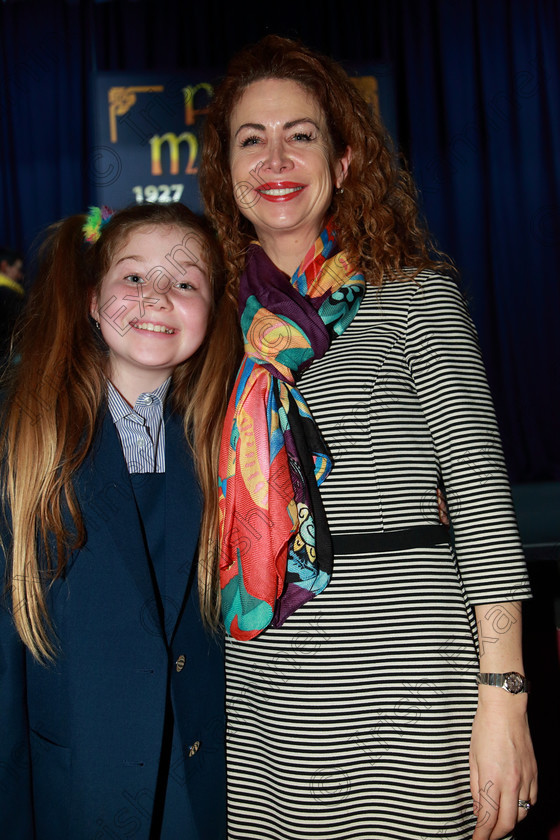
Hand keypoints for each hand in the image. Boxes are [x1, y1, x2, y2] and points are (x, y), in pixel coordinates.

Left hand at [469, 690, 536, 839]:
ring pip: (522, 813)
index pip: (488, 817)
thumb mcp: (472, 758)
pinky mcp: (534, 772)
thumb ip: (475, 786)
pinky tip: (514, 806)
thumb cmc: (485, 728)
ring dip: (510, 822)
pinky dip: (523, 808)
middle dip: (495, 834)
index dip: (481, 834)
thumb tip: (478, 808)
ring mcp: (526, 778)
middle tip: (485, 837)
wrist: (505, 708)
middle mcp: (512, 782)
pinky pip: (531, 799)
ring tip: (498, 823)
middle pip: (508, 822)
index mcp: (493, 778)